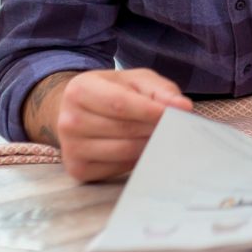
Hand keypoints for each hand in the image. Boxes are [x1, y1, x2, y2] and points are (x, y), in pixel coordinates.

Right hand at [38, 68, 192, 182]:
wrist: (83, 110)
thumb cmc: (114, 91)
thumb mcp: (137, 81)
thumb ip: (161, 91)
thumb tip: (183, 107)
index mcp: (79, 90)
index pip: (120, 104)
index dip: (150, 110)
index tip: (177, 113)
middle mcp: (68, 121)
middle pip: (124, 129)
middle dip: (154, 128)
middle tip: (175, 126)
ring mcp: (70, 148)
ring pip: (123, 151)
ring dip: (149, 145)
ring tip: (161, 135)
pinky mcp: (78, 170)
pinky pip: (118, 167)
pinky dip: (137, 159)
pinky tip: (142, 148)